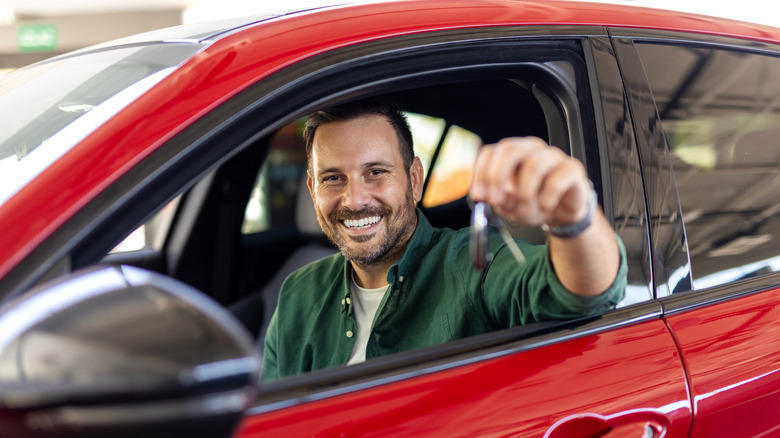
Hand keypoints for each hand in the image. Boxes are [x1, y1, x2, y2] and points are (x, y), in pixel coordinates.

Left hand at [469, 137, 591, 227]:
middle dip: (498, 176)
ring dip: (524, 193)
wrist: (562, 212)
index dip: (482, 173)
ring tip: (525, 210)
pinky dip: (546, 198)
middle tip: (496, 200)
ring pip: (533, 165)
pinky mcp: (572, 168)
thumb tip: (491, 196)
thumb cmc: (533, 202)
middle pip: (510, 149)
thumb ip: (499, 199)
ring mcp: (553, 156)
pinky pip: (556, 180)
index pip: (490, 152)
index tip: (479, 196)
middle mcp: (531, 149)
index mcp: (512, 154)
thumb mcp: (510, 205)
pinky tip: (545, 207)